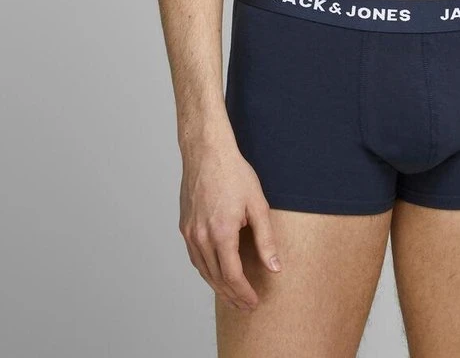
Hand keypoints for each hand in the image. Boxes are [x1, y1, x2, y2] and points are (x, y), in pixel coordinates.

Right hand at [179, 138, 281, 311]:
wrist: (207, 152)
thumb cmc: (234, 174)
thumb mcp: (258, 205)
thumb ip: (266, 239)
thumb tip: (275, 267)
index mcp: (221, 233)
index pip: (232, 275)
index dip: (244, 293)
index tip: (253, 302)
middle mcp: (201, 237)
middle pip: (216, 278)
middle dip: (232, 295)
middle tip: (245, 306)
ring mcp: (190, 232)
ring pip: (203, 270)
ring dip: (218, 287)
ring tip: (232, 296)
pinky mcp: (184, 226)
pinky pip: (195, 257)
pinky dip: (206, 271)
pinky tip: (215, 274)